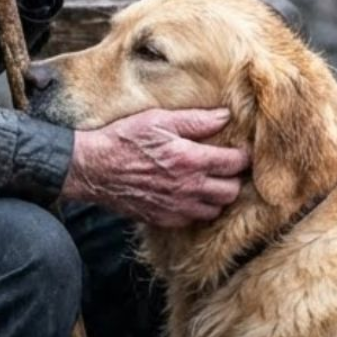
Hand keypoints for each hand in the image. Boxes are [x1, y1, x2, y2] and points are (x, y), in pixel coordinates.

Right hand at [61, 108, 249, 227]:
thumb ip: (195, 120)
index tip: (239, 150)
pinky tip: (189, 195)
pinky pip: (193, 220)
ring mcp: (177, 207)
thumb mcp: (158, 120)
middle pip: (231, 191)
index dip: (242, 156)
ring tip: (209, 182)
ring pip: (215, 209)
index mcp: (191, 159)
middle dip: (233, 178)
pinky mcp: (164, 218)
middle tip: (226, 167)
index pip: (236, 163)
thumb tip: (224, 116)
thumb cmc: (123, 140)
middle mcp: (188, 187)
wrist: (93, 168)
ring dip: (217, 197)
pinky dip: (197, 209)